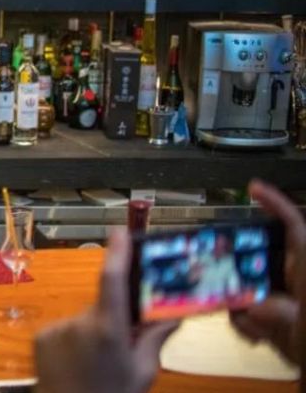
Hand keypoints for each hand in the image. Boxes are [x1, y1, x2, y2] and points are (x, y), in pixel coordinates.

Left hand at [34, 230, 179, 392]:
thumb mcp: (142, 371)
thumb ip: (154, 338)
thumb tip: (173, 315)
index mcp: (108, 330)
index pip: (113, 281)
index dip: (118, 253)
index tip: (121, 233)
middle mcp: (80, 323)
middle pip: (103, 306)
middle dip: (113, 319)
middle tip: (119, 347)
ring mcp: (58, 328)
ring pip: (84, 320)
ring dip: (92, 333)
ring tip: (95, 362)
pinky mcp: (42, 335)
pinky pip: (65, 329)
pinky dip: (73, 340)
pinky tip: (77, 362)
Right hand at [229, 179, 305, 365]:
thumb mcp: (302, 327)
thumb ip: (280, 314)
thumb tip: (254, 307)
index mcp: (304, 269)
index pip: (293, 226)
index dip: (275, 203)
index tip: (254, 187)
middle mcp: (296, 281)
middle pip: (259, 259)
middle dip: (239, 271)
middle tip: (225, 277)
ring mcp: (285, 300)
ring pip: (250, 289)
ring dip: (244, 307)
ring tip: (253, 324)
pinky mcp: (278, 322)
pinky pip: (251, 315)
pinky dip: (248, 325)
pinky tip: (255, 335)